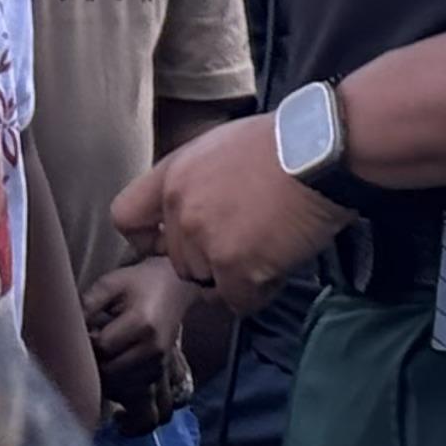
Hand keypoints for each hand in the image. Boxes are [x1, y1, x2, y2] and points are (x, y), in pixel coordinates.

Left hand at [84, 260, 198, 423]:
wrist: (174, 287)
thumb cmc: (138, 282)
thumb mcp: (110, 283)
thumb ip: (87, 304)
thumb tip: (66, 328)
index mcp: (141, 325)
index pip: (102, 348)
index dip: (83, 345)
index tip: (76, 337)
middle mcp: (154, 351)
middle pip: (113, 375)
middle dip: (92, 370)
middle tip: (80, 360)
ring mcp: (161, 368)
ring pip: (129, 395)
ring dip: (109, 392)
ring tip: (93, 385)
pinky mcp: (163, 377)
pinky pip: (154, 408)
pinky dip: (137, 418)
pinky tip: (120, 420)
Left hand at [110, 117, 351, 306]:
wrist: (319, 152)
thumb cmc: (281, 143)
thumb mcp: (218, 147)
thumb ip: (194, 182)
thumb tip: (190, 213)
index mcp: (172, 173)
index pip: (126, 217)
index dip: (148, 239)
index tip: (170, 244)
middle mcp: (179, 207)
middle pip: (179, 261)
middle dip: (210, 263)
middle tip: (248, 246)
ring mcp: (204, 238)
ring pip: (208, 284)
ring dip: (236, 278)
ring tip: (269, 250)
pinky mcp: (233, 265)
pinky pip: (238, 301)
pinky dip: (259, 293)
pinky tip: (279, 265)